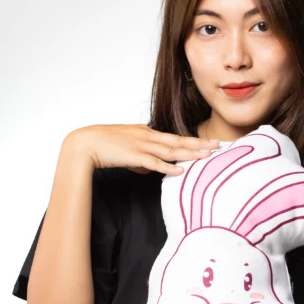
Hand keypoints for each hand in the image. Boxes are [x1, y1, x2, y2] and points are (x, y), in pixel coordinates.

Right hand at [66, 124, 220, 175]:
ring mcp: (142, 145)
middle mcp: (148, 136)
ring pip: (171, 150)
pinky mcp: (134, 156)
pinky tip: (181, 170)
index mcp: (146, 133)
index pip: (174, 137)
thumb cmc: (104, 146)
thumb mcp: (127, 150)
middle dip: (199, 144)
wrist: (85, 143)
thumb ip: (141, 160)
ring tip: (207, 156)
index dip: (192, 141)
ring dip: (190, 154)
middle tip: (218, 145)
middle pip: (178, 141)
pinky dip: (168, 167)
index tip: (208, 142)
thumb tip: (150, 169)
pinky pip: (155, 163)